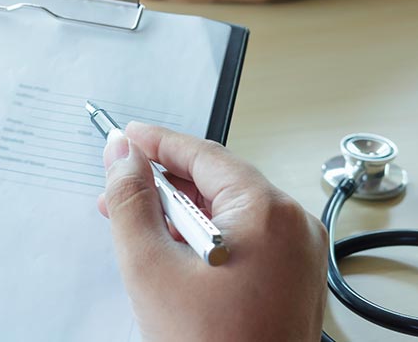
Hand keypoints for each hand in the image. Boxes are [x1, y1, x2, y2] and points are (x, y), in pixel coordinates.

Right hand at [99, 123, 326, 340]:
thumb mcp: (151, 268)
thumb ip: (131, 202)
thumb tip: (123, 156)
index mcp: (268, 213)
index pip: (204, 155)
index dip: (158, 142)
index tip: (126, 138)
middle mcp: (294, 227)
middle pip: (218, 181)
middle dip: (163, 183)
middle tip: (119, 187)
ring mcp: (298, 256)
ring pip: (230, 212)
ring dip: (181, 213)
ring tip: (137, 225)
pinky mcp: (292, 280)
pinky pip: (244, 239)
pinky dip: (204, 237)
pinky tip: (171, 251)